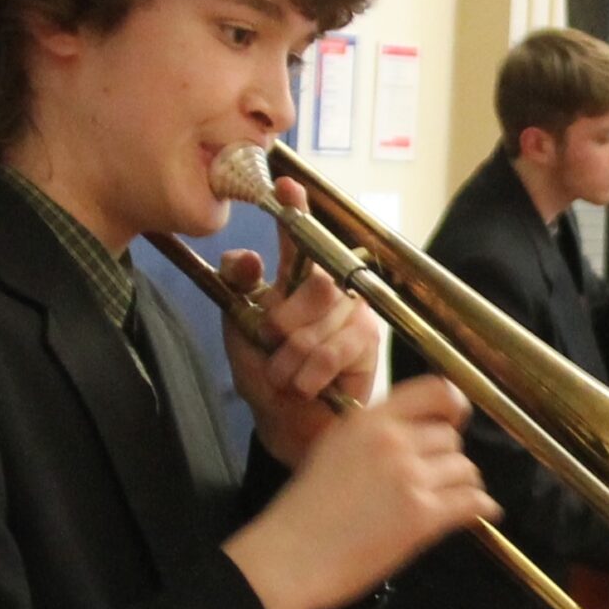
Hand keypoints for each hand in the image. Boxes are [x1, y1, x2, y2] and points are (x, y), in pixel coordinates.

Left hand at [222, 176, 382, 464]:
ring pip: (323, 321)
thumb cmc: (265, 372)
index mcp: (295, 276)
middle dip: (284, 321)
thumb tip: (245, 257)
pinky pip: (338, 349)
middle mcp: (330, 286)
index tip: (285, 186)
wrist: (286, 422)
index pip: (297, 234)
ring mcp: (354, 311)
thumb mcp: (239, 325)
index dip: (294, 209)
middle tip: (272, 346)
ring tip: (284, 377)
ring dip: (293, 358)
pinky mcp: (370, 341)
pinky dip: (312, 372)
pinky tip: (307, 386)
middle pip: (315, 282)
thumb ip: (239, 286)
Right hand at [224, 376, 496, 608]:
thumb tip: (410, 438)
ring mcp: (410, 477)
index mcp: (368, 421)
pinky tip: (482, 513)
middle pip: (449, 437)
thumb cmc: (302, 512)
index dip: (453, 405)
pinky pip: (472, 502)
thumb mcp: (332, 450)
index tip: (456, 420)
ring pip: (465, 469)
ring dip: (462, 485)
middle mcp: (393, 441)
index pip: (433, 391)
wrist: (291, 556)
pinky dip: (481, 508)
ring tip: (455, 499)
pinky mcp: (423, 516)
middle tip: (439, 478)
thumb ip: (371, 437)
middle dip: (448, 458)